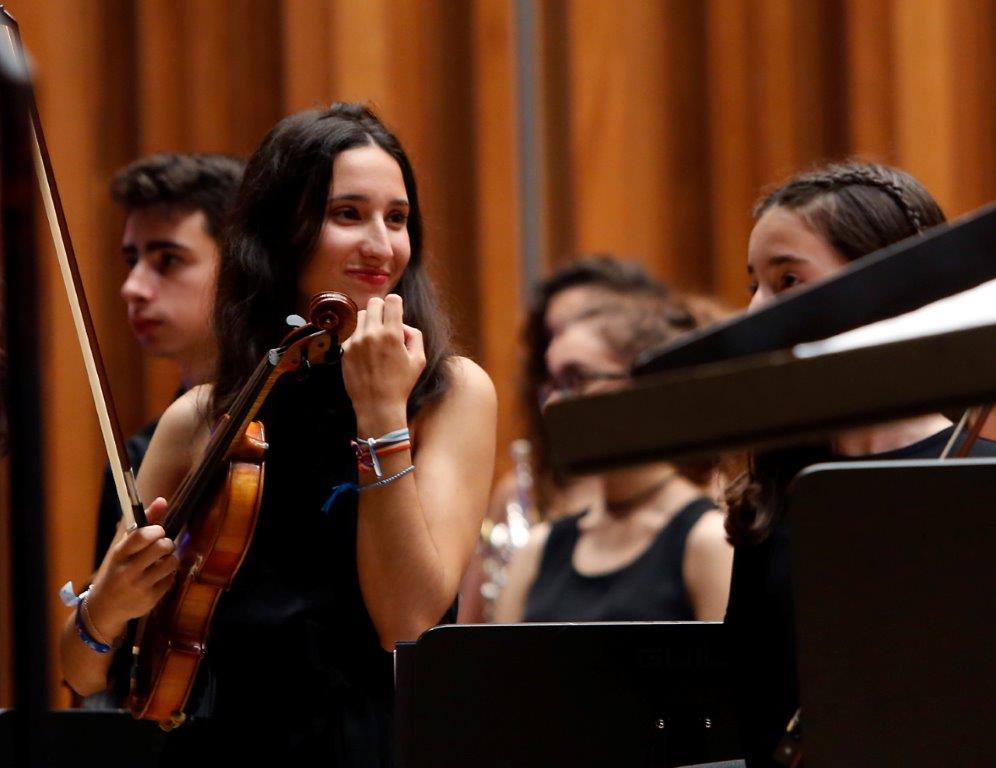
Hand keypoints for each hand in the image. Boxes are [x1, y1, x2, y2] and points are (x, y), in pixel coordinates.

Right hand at [85, 497, 178, 639]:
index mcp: (119, 554)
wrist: (105, 607)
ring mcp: (140, 586)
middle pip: (162, 546)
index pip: (142, 535)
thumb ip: (144, 522)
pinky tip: (158, 577)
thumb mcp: (124, 547)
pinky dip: (169, 575)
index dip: (156, 530)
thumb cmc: (117, 570)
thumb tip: (163, 500)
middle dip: (167, 543)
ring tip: (161, 562)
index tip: (158, 532)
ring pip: (171, 562)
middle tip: (162, 548)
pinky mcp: (150, 599)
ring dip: (170, 559)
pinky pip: (171, 579)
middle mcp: (128, 570)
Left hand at [342, 294, 425, 430]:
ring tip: (376, 338)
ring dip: (370, 321)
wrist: (377, 405)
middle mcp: (372, 333)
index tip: (397, 313)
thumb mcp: (419, 360)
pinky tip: (367, 353)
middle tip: (386, 324)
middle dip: (382, 309)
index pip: (392, 300)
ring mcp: (356, 341)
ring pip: (361, 315)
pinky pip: (353, 332)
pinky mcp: (346, 349)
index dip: (396, 304)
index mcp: (392, 334)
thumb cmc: (401, 384)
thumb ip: (415, 336)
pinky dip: (361, 336)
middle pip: (374, 302)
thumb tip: (402, 326)